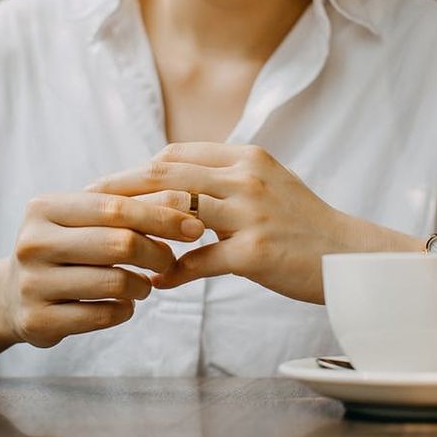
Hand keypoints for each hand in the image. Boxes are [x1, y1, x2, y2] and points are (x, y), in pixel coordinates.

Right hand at [3, 192, 204, 347]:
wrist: (9, 295)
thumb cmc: (63, 249)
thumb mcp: (82, 220)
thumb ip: (127, 208)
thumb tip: (189, 204)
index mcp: (45, 208)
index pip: (116, 207)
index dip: (162, 215)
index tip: (195, 226)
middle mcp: (33, 242)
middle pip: (120, 243)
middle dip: (158, 253)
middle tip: (170, 261)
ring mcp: (32, 283)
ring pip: (116, 282)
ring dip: (143, 286)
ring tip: (144, 285)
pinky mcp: (38, 320)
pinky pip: (103, 315)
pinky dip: (125, 310)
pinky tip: (124, 304)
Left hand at [84, 143, 358, 303]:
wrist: (350, 256)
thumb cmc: (304, 224)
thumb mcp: (267, 185)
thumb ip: (224, 179)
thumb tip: (174, 185)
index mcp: (246, 157)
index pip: (176, 155)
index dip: (136, 169)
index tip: (108, 185)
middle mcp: (246, 178)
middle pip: (165, 176)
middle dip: (120, 190)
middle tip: (87, 205)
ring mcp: (250, 213)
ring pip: (176, 213)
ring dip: (139, 229)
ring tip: (112, 243)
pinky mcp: (254, 251)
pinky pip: (198, 260)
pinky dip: (174, 271)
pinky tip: (158, 282)